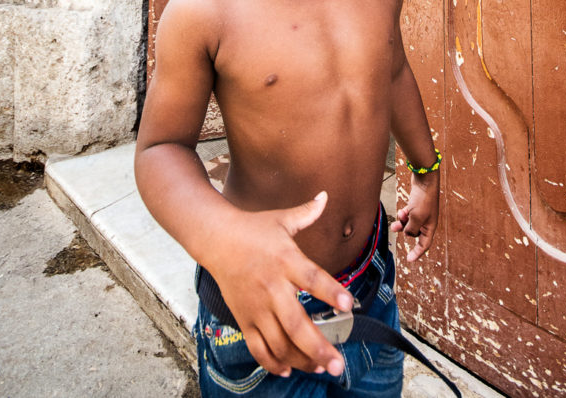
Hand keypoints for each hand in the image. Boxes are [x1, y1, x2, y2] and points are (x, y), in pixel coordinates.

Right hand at [205, 191, 352, 377]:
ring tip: (322, 368)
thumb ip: (307, 213)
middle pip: (296, 323)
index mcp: (285, 259)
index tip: (349, 304)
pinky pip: (258, 347)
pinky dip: (272, 362)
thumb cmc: (253, 229)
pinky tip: (288, 369)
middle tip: (338, 364)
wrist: (217, 239)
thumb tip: (325, 196)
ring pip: (279, 342)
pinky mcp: (244, 318)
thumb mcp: (281, 219)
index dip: (331, 291)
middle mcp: (272, 286)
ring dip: (301, 359)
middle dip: (318, 346)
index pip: (312, 277)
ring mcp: (256, 306)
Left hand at [390, 173, 438, 261]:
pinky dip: (403, 215)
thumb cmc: (424, 199)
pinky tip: (402, 210)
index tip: (409, 260)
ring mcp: (420, 214)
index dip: (417, 253)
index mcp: (430, 227)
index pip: (424, 245)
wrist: (425, 180)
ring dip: (402, 222)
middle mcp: (426, 222)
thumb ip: (411, 229)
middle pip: (414, 233)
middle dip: (404, 231)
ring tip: (397, 218)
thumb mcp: (416, 218)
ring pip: (408, 224)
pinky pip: (407, 215)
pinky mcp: (415, 206)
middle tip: (395, 227)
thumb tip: (407, 234)